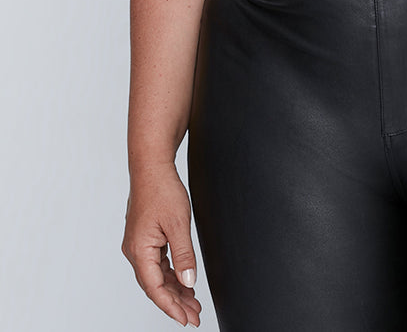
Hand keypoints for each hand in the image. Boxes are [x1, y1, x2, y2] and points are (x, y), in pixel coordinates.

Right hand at [122, 164, 201, 326]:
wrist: (152, 167)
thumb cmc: (161, 190)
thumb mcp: (178, 223)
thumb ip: (184, 255)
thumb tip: (189, 281)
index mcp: (139, 250)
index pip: (155, 288)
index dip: (171, 307)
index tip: (186, 319)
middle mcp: (135, 251)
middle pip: (155, 286)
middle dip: (175, 302)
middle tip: (194, 315)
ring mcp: (139, 245)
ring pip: (157, 276)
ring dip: (174, 289)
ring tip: (192, 302)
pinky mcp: (145, 238)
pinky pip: (158, 264)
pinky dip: (171, 274)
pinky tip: (184, 281)